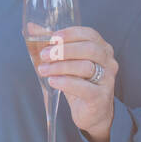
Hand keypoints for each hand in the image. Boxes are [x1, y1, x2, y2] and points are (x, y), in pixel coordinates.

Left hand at [35, 25, 117, 141]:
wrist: (93, 113)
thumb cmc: (80, 83)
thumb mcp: (67, 62)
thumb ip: (52, 44)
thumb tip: (32, 28)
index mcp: (102, 49)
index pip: (89, 34)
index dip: (70, 34)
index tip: (53, 38)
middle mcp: (108, 62)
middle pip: (89, 49)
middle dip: (64, 50)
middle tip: (44, 55)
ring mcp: (107, 80)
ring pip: (86, 67)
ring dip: (60, 67)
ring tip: (43, 69)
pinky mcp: (100, 97)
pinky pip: (83, 87)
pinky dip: (65, 82)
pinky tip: (52, 81)